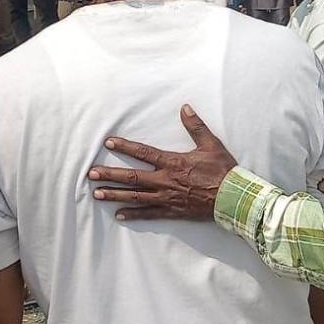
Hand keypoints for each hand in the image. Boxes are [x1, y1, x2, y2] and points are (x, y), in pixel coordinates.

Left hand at [88, 105, 236, 220]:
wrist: (232, 197)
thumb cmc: (222, 170)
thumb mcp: (211, 144)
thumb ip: (195, 126)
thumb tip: (185, 108)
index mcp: (173, 162)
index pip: (143, 152)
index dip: (125, 146)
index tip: (108, 142)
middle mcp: (165, 180)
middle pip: (132, 177)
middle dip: (110, 175)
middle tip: (91, 174)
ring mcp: (167, 197)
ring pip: (135, 196)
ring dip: (115, 195)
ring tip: (97, 194)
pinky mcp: (172, 211)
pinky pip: (149, 214)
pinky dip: (133, 214)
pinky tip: (119, 215)